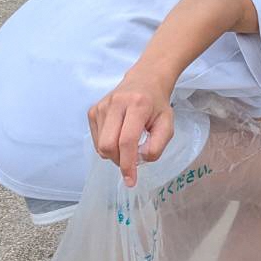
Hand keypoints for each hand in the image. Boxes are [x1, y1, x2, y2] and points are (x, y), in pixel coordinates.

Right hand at [87, 70, 175, 186]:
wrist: (145, 80)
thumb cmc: (157, 105)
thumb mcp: (167, 124)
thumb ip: (157, 146)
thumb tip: (139, 160)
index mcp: (137, 105)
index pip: (127, 141)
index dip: (128, 164)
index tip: (130, 180)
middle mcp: (116, 103)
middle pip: (108, 145)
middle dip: (119, 160)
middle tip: (131, 160)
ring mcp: (102, 106)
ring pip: (100, 145)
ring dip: (114, 154)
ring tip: (127, 144)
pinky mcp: (93, 110)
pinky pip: (96, 140)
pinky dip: (107, 146)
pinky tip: (118, 136)